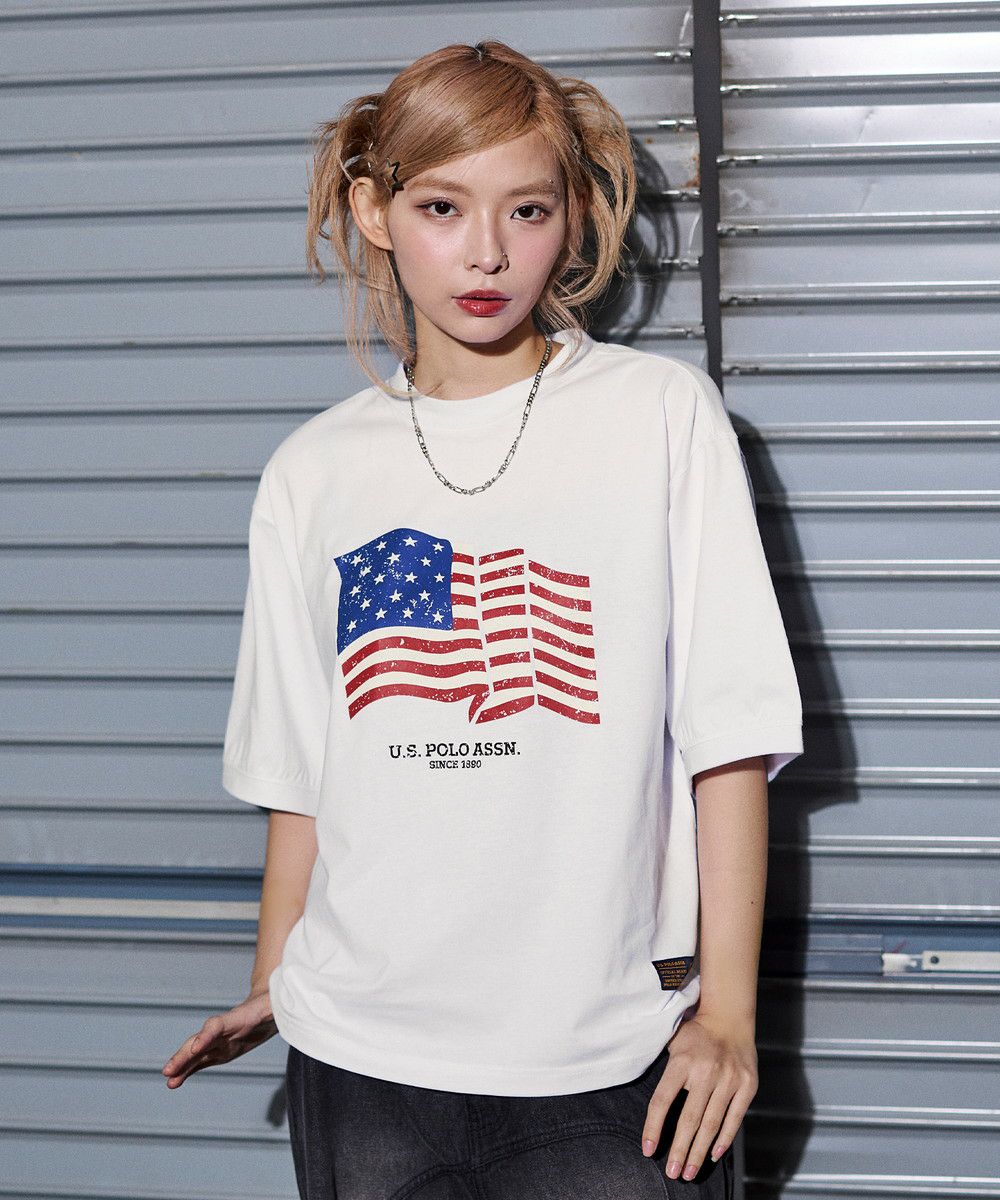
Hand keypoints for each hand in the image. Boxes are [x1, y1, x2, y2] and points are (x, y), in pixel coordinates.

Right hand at [161, 989, 277, 1087]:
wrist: (266, 1007)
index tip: (196, 1049)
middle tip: (168, 1071)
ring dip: (181, 1067)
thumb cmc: (272, 1005)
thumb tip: (275, 1005)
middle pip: (199, 1042)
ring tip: (169, 1081)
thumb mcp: (275, 1006)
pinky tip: (175, 1082)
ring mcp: (218, 1041)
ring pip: (195, 1054)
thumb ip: (272, 1008)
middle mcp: (222, 1030)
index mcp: (236, 1018)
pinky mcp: (220, 1051)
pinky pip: (200, 1062)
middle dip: (183, 1056)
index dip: (206, 1036)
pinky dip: (188, 1071)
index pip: (217, 1026)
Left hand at [640, 1011, 757, 1180]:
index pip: (662, 1100)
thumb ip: (663, 1069)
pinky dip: (724, 1139)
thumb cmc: (696, 1033)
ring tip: (689, 1171)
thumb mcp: (673, 1042)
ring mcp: (729, 1078)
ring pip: (711, 1124)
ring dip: (700, 1152)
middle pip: (689, 1119)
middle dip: (680, 1150)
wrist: (730, 1017)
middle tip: (672, 1172)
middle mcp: (706, 1071)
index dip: (653, 1127)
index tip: (648, 1150)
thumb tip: (646, 1098)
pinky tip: (713, 1155)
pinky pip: (734, 1118)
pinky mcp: (747, 1085)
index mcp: (682, 1060)